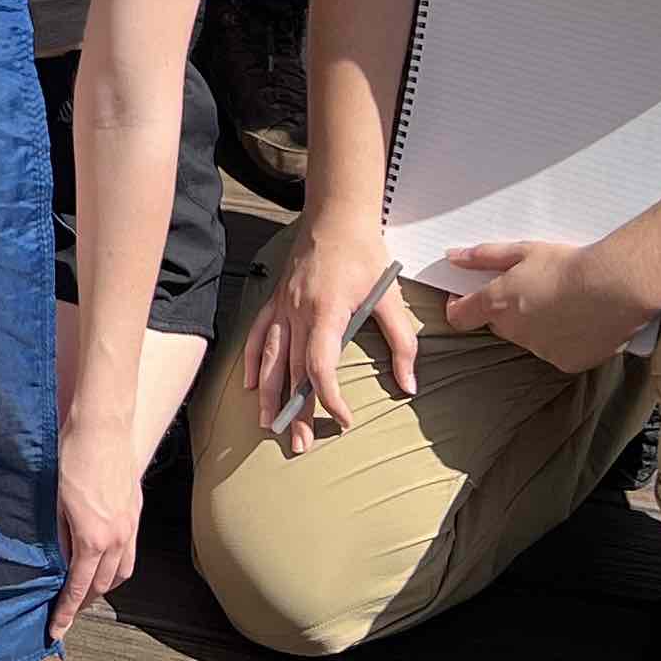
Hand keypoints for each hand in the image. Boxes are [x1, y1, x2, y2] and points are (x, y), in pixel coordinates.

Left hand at [49, 408, 141, 640]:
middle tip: (67, 611)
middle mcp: (117, 538)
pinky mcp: (135, 511)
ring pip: (122, 571)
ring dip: (104, 586)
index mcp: (93, 539)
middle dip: (84, 602)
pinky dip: (117, 564)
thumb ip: (58, 536)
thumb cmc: (71, 457)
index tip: (56, 630)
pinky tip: (104, 560)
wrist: (102, 426)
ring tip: (87, 591)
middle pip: (103, 585)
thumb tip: (58, 561)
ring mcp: (130, 525)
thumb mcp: (53, 501)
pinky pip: (130, 551)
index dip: (66, 612)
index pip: (78, 587)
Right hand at [241, 217, 414, 454]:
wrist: (336, 216)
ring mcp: (282, 305)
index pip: (320, 366)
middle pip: (293, 370)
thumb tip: (410, 384)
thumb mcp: (390, 296)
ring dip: (269, 393)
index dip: (330, 398)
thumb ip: (401, 342)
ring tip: (269, 424)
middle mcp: (297, 312)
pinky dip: (254, 360)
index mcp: (326, 312)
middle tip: (300, 444)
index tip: (345, 420)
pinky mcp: (276, 299)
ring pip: (271, 358)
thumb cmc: (365, 254)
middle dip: (296, 410)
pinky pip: (258, 334)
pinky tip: (251, 384)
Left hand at [440, 235, 646, 372]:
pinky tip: (578, 320)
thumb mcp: (523, 251)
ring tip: (562, 303)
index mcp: (498, 303)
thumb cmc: (570, 266)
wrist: (614, 287)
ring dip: (537, 325)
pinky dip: (562, 340)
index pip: (459, 316)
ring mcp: (540, 350)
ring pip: (529, 339)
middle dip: (507, 311)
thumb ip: (484, 256)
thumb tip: (454, 257)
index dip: (459, 306)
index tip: (465, 298)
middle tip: (532, 290)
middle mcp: (515, 331)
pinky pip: (556, 352)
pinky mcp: (566, 363)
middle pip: (499, 325)